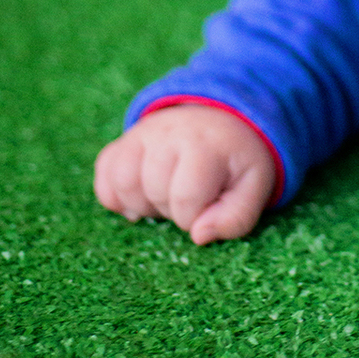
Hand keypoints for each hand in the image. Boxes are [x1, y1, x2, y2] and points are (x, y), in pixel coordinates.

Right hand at [94, 104, 274, 244]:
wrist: (220, 120)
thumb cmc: (235, 162)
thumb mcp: (254, 187)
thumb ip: (236, 217)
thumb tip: (199, 236)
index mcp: (207, 145)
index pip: (185, 199)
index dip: (192, 218)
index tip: (205, 209)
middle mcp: (170, 133)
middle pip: (153, 190)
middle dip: (170, 209)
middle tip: (188, 199)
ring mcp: (143, 133)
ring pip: (122, 181)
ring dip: (141, 203)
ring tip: (164, 198)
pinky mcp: (124, 140)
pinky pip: (104, 173)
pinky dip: (115, 194)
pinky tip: (140, 197)